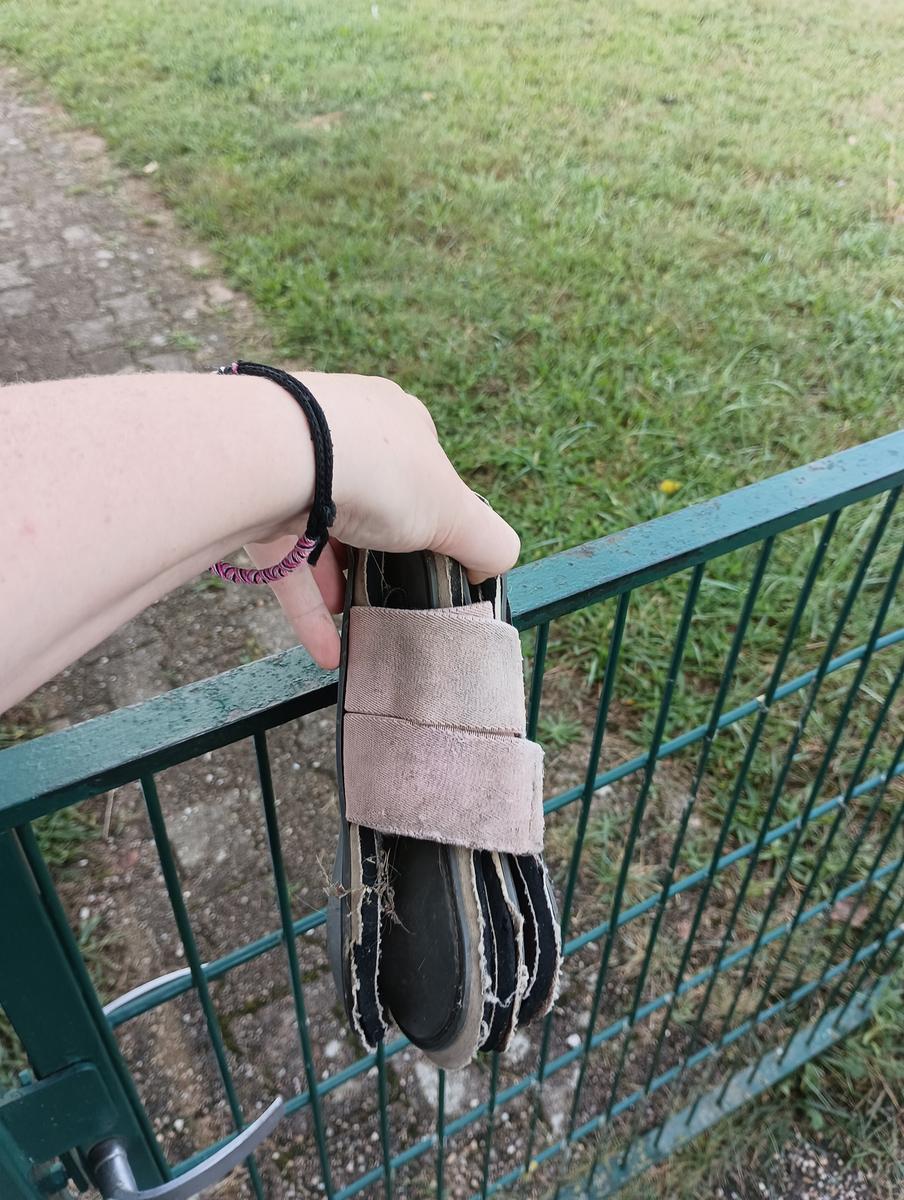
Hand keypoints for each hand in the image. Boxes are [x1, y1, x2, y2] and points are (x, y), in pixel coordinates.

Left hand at [247, 374, 519, 668]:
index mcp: (395, 423)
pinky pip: (288, 564)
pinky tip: (328, 652)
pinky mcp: (255, 504)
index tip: (436, 558)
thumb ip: (487, 542)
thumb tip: (494, 567)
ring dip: (342, 585)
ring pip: (324, 536)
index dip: (432, 517)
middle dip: (383, 555)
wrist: (279, 457)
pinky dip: (309, 609)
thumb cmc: (379, 472)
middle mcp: (343, 435)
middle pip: (371, 504)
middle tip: (396, 595)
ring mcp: (293, 468)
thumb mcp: (456, 511)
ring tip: (361, 625)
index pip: (421, 472)